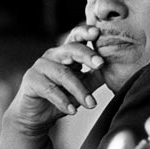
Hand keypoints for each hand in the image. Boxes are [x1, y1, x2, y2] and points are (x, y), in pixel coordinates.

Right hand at [0, 25, 106, 148]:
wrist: (37, 116)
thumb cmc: (62, 97)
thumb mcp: (83, 85)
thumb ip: (96, 75)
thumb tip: (118, 68)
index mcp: (67, 52)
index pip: (76, 36)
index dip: (86, 32)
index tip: (98, 32)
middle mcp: (53, 55)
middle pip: (71, 49)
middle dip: (87, 55)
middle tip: (101, 64)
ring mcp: (40, 67)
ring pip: (63, 73)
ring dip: (79, 90)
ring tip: (91, 104)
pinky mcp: (31, 81)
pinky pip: (49, 89)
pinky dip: (62, 101)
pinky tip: (72, 111)